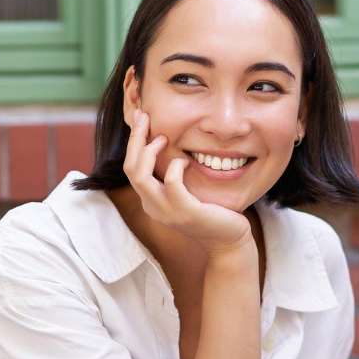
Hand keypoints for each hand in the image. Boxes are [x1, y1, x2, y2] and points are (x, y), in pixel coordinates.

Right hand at [123, 110, 251, 253]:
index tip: (141, 117)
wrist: (228, 241)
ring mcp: (167, 211)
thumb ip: (172, 174)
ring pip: (140, 176)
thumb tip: (168, 144)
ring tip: (163, 138)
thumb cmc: (210, 211)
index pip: (131, 167)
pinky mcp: (185, 212)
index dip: (133, 141)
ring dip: (149, 151)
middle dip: (135, 139)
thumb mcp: (185, 191)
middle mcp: (153, 206)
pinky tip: (185, 161)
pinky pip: (171, 183)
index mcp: (150, 200)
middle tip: (145, 117)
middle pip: (130, 168)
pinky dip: (175, 166)